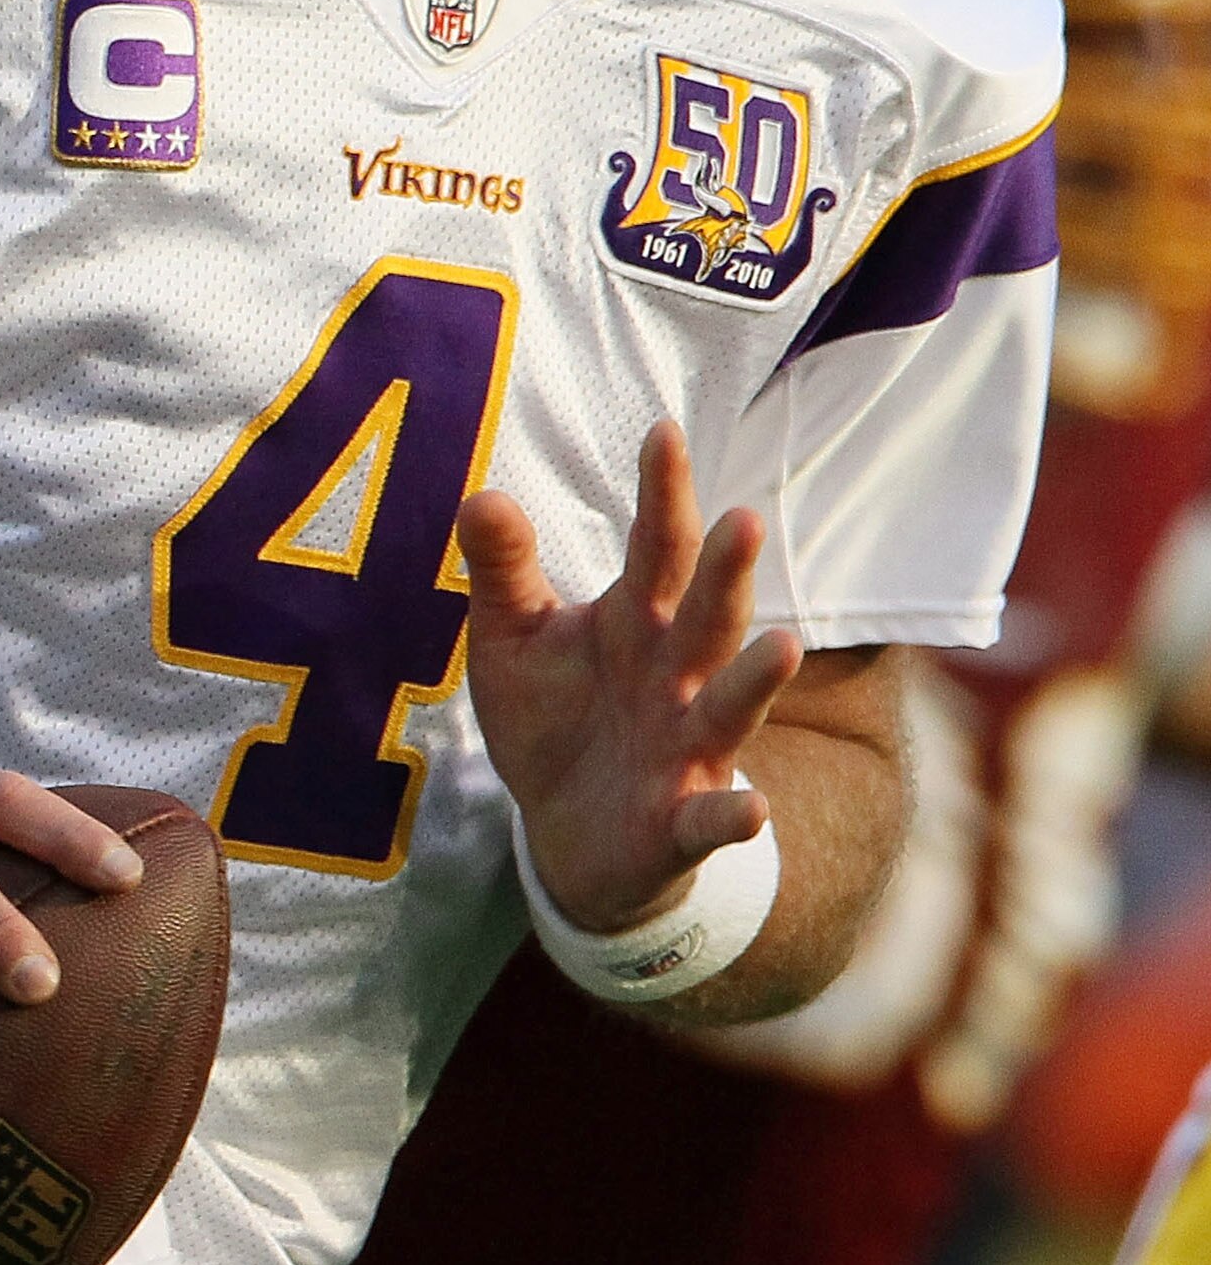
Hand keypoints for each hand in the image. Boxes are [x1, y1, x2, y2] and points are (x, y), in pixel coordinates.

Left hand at [458, 419, 800, 934]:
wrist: (566, 832)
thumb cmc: (552, 717)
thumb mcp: (513, 638)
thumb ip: (503, 570)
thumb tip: (479, 495)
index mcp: (637, 620)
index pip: (658, 547)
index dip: (662, 493)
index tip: (663, 432)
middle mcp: (676, 675)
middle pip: (706, 616)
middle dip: (725, 573)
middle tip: (743, 519)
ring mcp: (686, 747)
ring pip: (728, 707)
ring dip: (755, 680)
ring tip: (785, 645)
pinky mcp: (679, 820)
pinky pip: (709, 818)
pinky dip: (731, 816)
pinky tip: (753, 809)